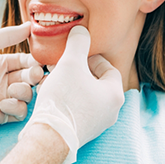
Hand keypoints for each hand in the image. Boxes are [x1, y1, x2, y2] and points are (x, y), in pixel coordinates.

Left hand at [0, 22, 42, 127]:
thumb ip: (7, 35)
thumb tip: (30, 26)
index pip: (25, 61)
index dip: (35, 62)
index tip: (40, 62)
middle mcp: (2, 80)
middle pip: (30, 78)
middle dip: (35, 76)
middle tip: (34, 75)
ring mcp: (1, 98)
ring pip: (27, 95)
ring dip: (25, 92)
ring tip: (12, 90)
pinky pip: (18, 112)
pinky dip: (16, 107)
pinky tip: (3, 103)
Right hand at [19, 26, 123, 162]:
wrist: (50, 134)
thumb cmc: (64, 99)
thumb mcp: (70, 63)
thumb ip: (78, 43)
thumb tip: (81, 30)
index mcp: (114, 94)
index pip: (109, 68)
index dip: (92, 57)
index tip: (77, 54)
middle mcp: (110, 111)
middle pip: (95, 82)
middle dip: (77, 70)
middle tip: (62, 64)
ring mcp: (97, 123)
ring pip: (84, 94)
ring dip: (69, 83)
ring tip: (52, 76)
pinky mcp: (82, 130)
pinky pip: (77, 108)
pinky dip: (65, 97)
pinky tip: (50, 92)